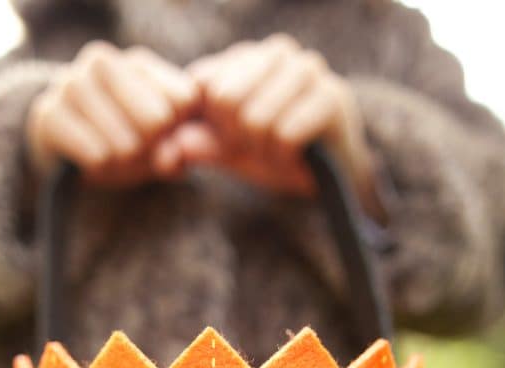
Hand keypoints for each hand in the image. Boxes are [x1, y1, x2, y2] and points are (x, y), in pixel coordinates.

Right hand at [25, 41, 199, 186]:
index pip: (184, 99)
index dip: (177, 132)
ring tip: (110, 157)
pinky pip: (96, 155)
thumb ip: (177, 152)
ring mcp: (71, 83)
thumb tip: (171, 159)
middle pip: (157, 120)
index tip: (161, 139)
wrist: (63, 156)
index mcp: (138, 63)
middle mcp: (103, 61)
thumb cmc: (121, 146)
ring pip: (125, 142)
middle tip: (133, 153)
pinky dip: (100, 168)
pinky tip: (88, 161)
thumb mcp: (158, 148)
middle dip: (150, 149)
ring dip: (123, 162)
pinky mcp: (48, 113)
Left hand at [186, 35, 382, 215]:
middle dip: (238, 137)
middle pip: (226, 100)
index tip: (235, 137)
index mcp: (248, 56)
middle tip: (262, 146)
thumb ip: (198, 146)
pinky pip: (284, 135)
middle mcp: (278, 51)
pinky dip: (284, 157)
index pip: (203, 86)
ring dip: (264, 150)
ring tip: (281, 149)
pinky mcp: (331, 97)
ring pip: (255, 119)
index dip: (213, 126)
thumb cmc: (277, 157)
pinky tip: (299, 155)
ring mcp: (308, 69)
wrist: (334, 179)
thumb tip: (171, 150)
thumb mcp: (230, 152)